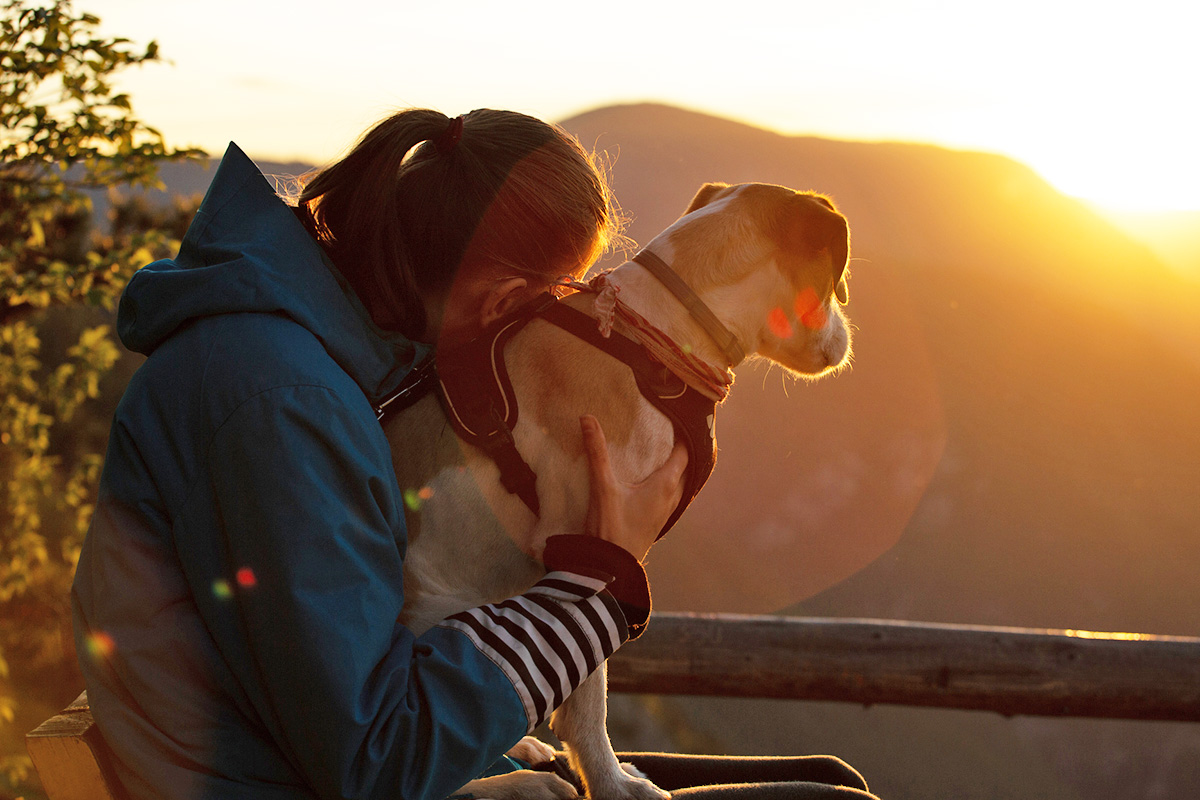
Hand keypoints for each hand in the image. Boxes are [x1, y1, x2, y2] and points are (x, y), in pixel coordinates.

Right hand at [580, 415, 687, 561]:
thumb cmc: (610, 528)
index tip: (678, 418)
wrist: (611, 567)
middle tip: (673, 431)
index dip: (685, 435)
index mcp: (665, 485)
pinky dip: (669, 483)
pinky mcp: (657, 522)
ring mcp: (666, 512)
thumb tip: (587, 419)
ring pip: (681, 484)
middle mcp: (672, 497)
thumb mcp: (602, 487)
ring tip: (665, 452)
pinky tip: (653, 482)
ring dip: (677, 468)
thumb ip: (596, 452)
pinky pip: (671, 496)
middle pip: (687, 468)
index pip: (685, 453)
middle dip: (683, 450)